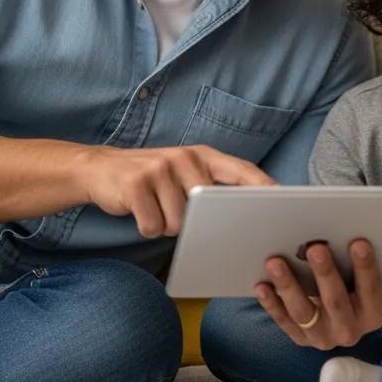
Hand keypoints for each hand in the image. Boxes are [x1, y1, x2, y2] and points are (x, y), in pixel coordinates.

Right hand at [78, 144, 275, 237]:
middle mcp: (184, 157)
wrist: (99, 169)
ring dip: (165, 224)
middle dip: (193, 221)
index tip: (282, 202)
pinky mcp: (136, 184)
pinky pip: (153, 226)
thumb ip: (210, 187)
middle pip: (207, 210)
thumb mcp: (183, 174)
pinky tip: (139, 210)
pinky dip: (146, 226)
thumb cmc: (151, 179)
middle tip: (174, 209)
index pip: (241, 171)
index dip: (264, 187)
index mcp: (202, 155)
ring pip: (178, 223)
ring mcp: (159, 168)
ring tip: (153, 206)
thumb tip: (240, 217)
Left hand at [253, 239, 381, 350]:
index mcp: (372, 314)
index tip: (359, 243)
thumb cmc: (351, 289)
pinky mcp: (301, 339)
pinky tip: (262, 285)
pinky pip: (283, 320)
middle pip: (336, 302)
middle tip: (315, 248)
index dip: (366, 267)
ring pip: (303, 312)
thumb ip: (352, 264)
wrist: (338, 323)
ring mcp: (323, 337)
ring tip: (275, 262)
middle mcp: (349, 330)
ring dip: (289, 286)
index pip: (371, 290)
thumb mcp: (358, 282)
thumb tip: (337, 232)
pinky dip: (272, 303)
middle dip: (325, 273)